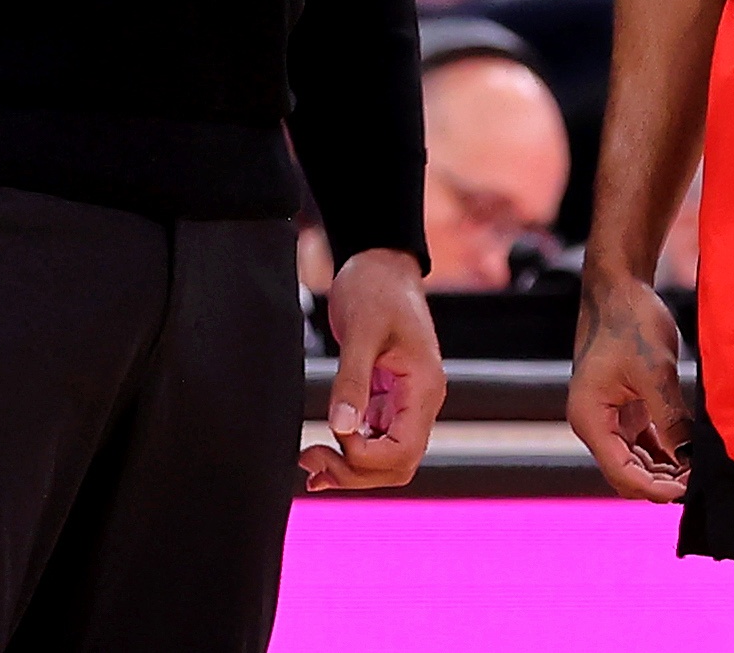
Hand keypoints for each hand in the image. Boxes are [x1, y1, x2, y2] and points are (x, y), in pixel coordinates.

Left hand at [300, 249, 442, 490]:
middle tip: (309, 460)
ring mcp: (406, 402)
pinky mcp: (388, 397)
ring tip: (309, 460)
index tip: (332, 434)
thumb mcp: (360, 332)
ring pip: (386, 459)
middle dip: (354, 471)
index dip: (364, 457)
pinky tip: (321, 454)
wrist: (379, 263)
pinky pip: (375, 439)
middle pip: (397, 465)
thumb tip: (341, 428)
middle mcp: (421, 401)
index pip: (402, 452)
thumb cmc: (375, 289)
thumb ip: (352, 381)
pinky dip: (350, 451)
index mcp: (424, 388)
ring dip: (350, 467)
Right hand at [569, 272, 690, 499]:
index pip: (621, 472)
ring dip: (664, 470)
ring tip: (699, 469)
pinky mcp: (623, 408)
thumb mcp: (654, 371)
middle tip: (700, 481)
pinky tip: (689, 455)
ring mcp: (608, 417)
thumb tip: (690, 460)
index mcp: (590, 417)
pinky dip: (664, 453)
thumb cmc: (630, 321)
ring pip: (635, 461)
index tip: (689, 489)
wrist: (619, 286)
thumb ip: (670, 419)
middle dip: (661, 483)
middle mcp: (594, 423)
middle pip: (626, 474)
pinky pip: (642, 443)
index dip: (655, 488)